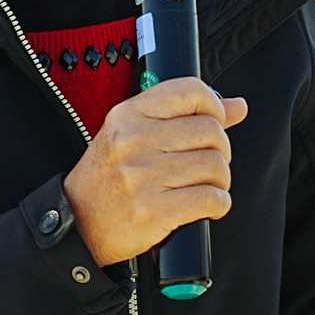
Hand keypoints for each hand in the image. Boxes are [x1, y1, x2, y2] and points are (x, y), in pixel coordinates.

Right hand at [62, 79, 247, 267]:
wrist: (78, 224)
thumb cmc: (108, 177)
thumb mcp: (133, 134)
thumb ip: (184, 116)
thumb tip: (237, 106)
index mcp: (129, 115)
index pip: (190, 91)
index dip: (214, 106)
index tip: (215, 122)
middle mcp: (134, 141)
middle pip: (210, 131)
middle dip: (221, 149)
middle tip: (210, 162)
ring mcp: (143, 176)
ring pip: (214, 165)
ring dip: (221, 179)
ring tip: (207, 184)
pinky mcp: (154, 211)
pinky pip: (210, 199)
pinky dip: (218, 203)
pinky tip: (207, 204)